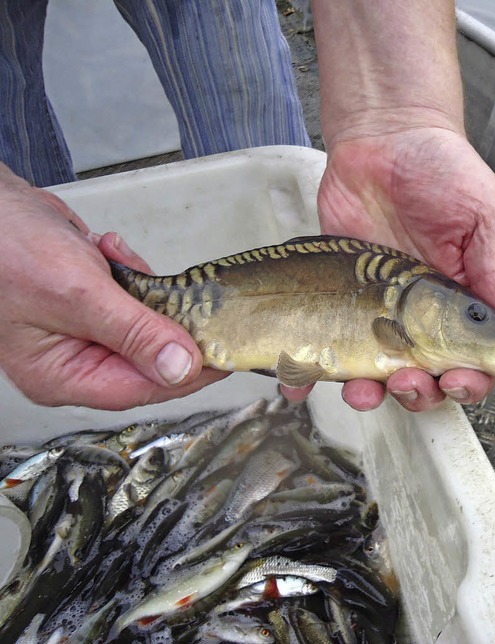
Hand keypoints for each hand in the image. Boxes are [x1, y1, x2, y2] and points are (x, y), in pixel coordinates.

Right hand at [0, 165, 224, 409]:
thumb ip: (134, 333)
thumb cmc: (5, 249)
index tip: (227, 355)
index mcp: (63, 375)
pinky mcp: (90, 302)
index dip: (189, 374)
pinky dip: (130, 273)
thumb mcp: (77, 295)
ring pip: (145, 324)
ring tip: (122, 262)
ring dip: (146, 290)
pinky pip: (131, 297)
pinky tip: (109, 251)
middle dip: (167, 323)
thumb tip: (181, 367)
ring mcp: (83, 330)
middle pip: (149, 358)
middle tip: (191, 299)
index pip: (143, 388)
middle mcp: (75, 360)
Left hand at [306, 126, 494, 411]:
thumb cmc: (441, 166)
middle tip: (407, 381)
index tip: (458, 382)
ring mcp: (372, 306)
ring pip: (371, 367)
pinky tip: (301, 381)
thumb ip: (493, 271)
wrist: (381, 135)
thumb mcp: (483, 214)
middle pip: (420, 373)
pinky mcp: (335, 294)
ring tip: (359, 389)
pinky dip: (311, 368)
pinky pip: (324, 339)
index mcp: (458, 298)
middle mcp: (416, 310)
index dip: (468, 380)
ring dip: (367, 390)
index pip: (469, 356)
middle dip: (416, 390)